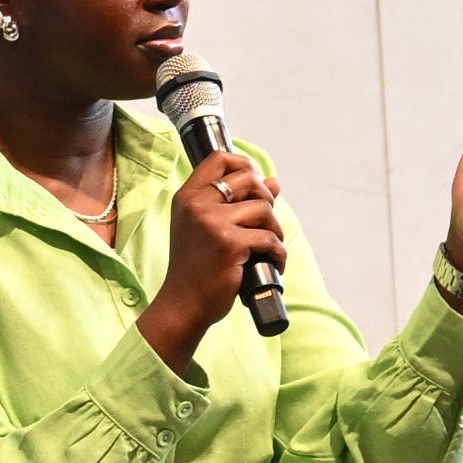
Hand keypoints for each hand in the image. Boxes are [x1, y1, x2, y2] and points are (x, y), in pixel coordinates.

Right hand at [139, 148, 286, 371]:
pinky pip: (269, 238)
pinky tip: (273, 263)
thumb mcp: (207, 229)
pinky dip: (278, 253)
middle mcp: (197, 204)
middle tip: (265, 222)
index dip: (244, 164)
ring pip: (263, 208)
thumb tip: (275, 182)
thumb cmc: (196, 267)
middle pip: (248, 178)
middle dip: (266, 198)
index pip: (219, 159)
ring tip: (269, 248)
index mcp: (187, 197)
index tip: (254, 183)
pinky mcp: (230, 244)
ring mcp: (212, 223)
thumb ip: (236, 202)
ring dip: (275, 229)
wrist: (184, 304)